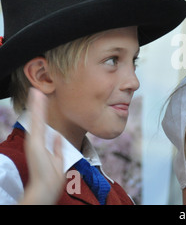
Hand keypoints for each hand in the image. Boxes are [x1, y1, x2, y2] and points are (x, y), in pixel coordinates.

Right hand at [20, 88, 64, 204]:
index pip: (42, 123)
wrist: (46, 185)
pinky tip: (36, 96)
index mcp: (41, 143)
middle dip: (37, 105)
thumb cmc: (51, 175)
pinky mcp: (34, 139)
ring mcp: (34, 139)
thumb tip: (59, 136)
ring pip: (36, 116)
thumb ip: (58, 147)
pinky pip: (36, 119)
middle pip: (37, 118)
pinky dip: (36, 107)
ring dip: (36, 103)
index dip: (42, 112)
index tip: (42, 100)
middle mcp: (36, 139)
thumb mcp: (57, 158)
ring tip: (35, 90)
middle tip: (36, 91)